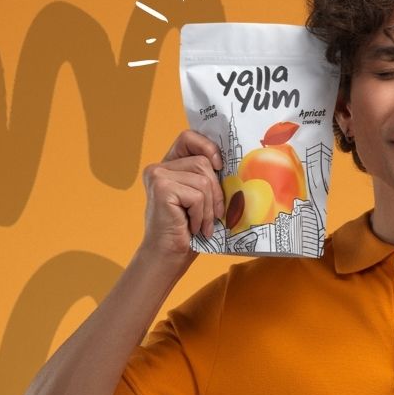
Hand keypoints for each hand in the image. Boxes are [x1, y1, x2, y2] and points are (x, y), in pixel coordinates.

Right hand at [139, 130, 224, 258]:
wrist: (168, 256)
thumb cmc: (188, 232)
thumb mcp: (202, 199)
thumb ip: (208, 179)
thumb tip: (236, 165)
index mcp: (169, 166)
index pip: (188, 137)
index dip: (208, 146)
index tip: (219, 166)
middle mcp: (159, 167)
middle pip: (203, 163)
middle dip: (215, 192)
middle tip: (212, 216)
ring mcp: (158, 175)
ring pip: (203, 180)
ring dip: (208, 208)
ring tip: (200, 224)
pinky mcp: (161, 188)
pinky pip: (198, 196)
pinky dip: (201, 215)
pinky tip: (191, 227)